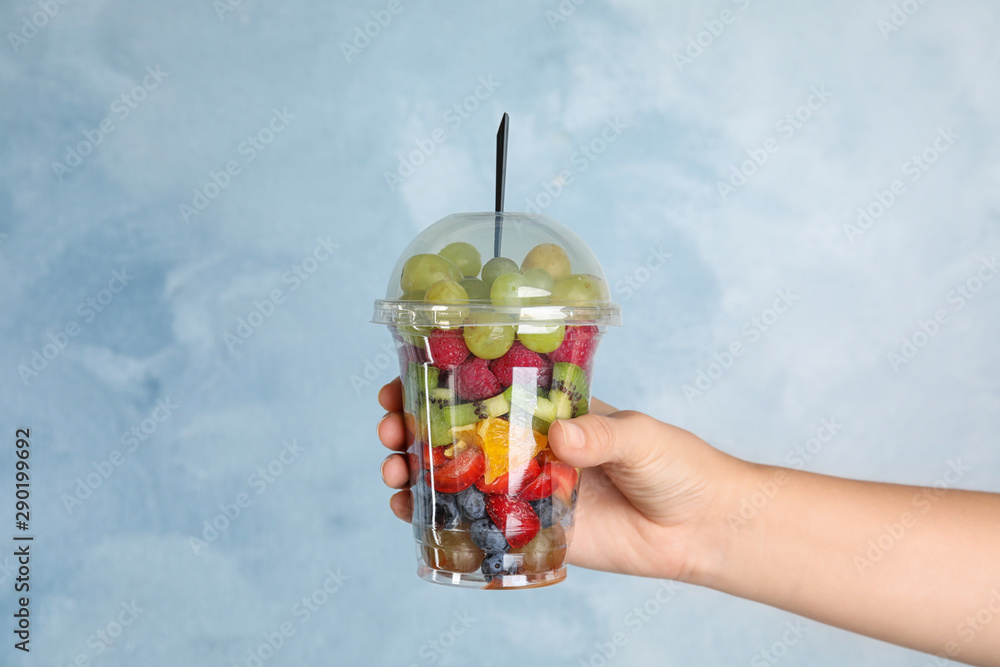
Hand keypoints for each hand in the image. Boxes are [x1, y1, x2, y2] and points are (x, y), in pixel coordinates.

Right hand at [375, 377, 747, 583]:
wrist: (700, 527)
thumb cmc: (677, 465)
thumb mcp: (642, 436)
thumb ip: (603, 434)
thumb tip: (562, 436)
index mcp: (550, 412)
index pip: (485, 390)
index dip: (440, 384)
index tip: (404, 380)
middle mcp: (530, 448)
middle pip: (458, 434)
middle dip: (414, 428)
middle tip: (390, 428)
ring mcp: (527, 490)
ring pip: (459, 478)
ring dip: (417, 472)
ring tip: (392, 471)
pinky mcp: (533, 532)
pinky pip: (480, 526)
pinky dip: (439, 520)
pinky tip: (411, 513)